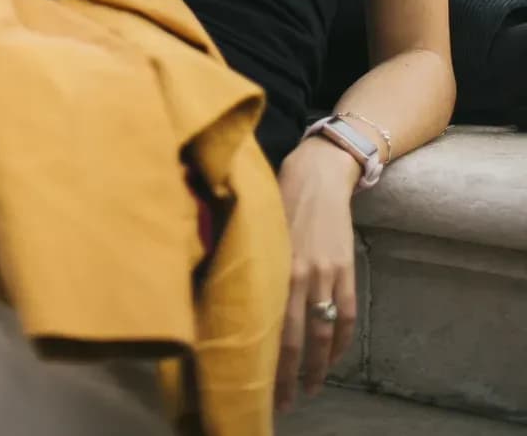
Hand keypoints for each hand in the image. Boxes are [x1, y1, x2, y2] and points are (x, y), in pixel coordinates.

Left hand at [274, 138, 360, 413]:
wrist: (316, 173)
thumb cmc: (276, 199)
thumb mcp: (256, 232)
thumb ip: (250, 266)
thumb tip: (230, 301)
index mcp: (273, 266)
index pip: (269, 327)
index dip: (265, 361)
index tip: (254, 385)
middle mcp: (299, 273)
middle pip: (295, 339)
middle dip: (288, 377)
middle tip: (282, 404)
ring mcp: (326, 273)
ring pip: (323, 335)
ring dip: (318, 369)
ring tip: (310, 391)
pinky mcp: (346, 269)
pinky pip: (347, 316)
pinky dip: (341, 343)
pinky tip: (333, 358)